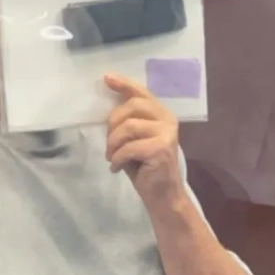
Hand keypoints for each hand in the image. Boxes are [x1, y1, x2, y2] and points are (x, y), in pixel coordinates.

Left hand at [104, 74, 184, 204]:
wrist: (163, 196)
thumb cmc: (146, 167)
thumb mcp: (135, 140)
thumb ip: (129, 122)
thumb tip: (109, 107)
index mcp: (162, 114)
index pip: (141, 93)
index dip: (124, 84)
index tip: (106, 78)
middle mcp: (168, 119)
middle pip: (131, 107)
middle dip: (112, 125)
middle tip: (109, 144)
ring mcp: (166, 133)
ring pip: (128, 127)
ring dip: (113, 144)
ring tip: (112, 157)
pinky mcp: (161, 149)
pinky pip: (129, 147)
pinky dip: (118, 158)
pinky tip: (117, 167)